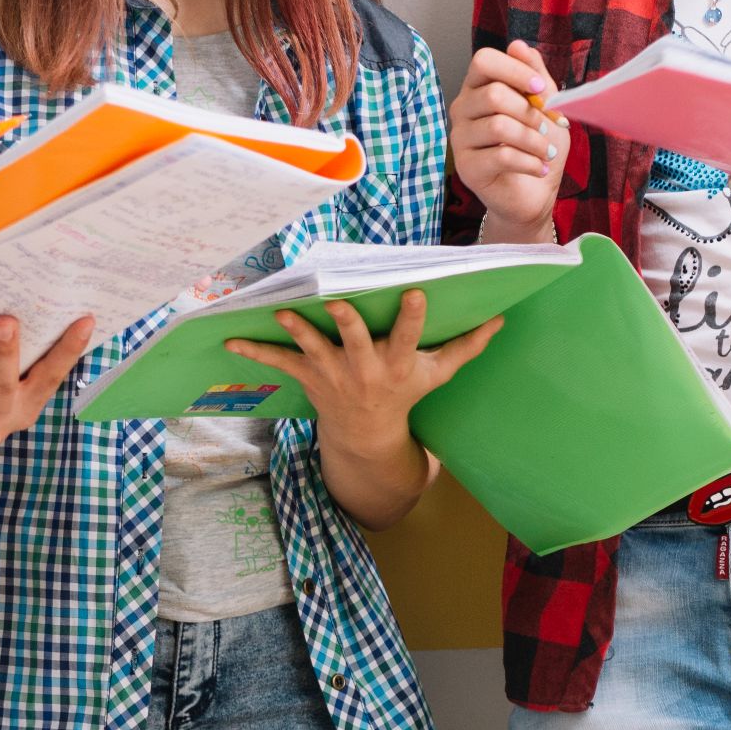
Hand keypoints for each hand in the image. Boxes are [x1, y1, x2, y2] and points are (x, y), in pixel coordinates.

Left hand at [0, 313, 94, 452]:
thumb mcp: (0, 380)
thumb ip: (17, 358)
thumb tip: (32, 303)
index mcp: (26, 407)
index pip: (51, 378)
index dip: (69, 351)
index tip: (85, 321)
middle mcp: (0, 424)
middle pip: (3, 386)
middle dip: (5, 352)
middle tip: (6, 319)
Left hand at [224, 291, 502, 453]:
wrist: (367, 436)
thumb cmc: (406, 396)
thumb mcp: (439, 374)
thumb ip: (466, 346)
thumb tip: (500, 319)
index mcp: (398, 365)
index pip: (408, 337)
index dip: (410, 318)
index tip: (414, 293)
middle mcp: (365, 370)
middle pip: (355, 343)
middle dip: (347, 324)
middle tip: (339, 302)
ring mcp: (334, 375)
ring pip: (313, 350)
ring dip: (297, 332)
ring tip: (283, 312)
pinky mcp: (309, 378)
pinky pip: (279, 363)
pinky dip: (255, 351)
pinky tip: (230, 338)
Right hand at [449, 43, 565, 237]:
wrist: (534, 192)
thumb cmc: (537, 145)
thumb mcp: (544, 106)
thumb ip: (534, 75)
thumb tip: (518, 45)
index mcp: (479, 87)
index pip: (484, 60)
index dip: (515, 70)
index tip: (540, 89)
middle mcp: (463, 109)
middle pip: (494, 95)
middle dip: (530, 112)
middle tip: (546, 126)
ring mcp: (460, 139)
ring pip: (499, 127)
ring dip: (534, 140)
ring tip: (546, 151)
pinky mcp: (467, 168)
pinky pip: (501, 156)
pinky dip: (529, 162)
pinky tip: (539, 168)